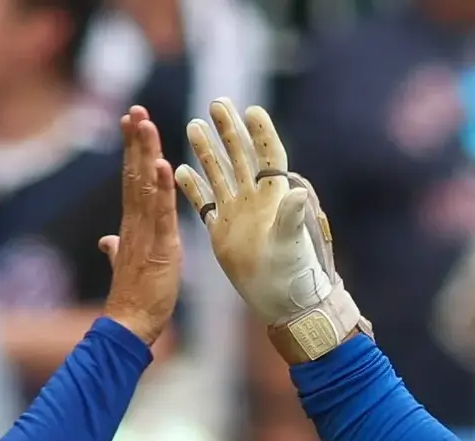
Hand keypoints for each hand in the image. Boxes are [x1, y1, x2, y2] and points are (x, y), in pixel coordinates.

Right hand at [94, 106, 181, 345]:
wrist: (128, 325)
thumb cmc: (134, 299)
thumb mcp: (128, 267)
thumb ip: (117, 250)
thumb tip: (107, 242)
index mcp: (132, 226)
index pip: (132, 181)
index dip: (133, 152)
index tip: (133, 124)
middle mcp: (135, 222)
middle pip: (134, 173)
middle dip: (135, 141)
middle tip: (135, 109)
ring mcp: (144, 232)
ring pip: (145, 185)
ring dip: (145, 153)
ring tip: (144, 123)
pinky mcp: (159, 246)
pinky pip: (161, 212)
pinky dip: (162, 188)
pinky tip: (162, 165)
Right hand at [175, 100, 364, 361]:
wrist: (282, 304)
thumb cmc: (293, 275)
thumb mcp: (291, 244)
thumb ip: (291, 216)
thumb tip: (296, 190)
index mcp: (274, 198)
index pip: (269, 156)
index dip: (261, 133)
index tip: (251, 110)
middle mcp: (256, 201)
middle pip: (241, 156)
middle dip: (229, 130)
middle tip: (217, 103)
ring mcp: (237, 215)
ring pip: (220, 174)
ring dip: (207, 151)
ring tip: (194, 125)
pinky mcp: (222, 232)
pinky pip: (205, 203)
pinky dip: (192, 187)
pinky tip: (178, 170)